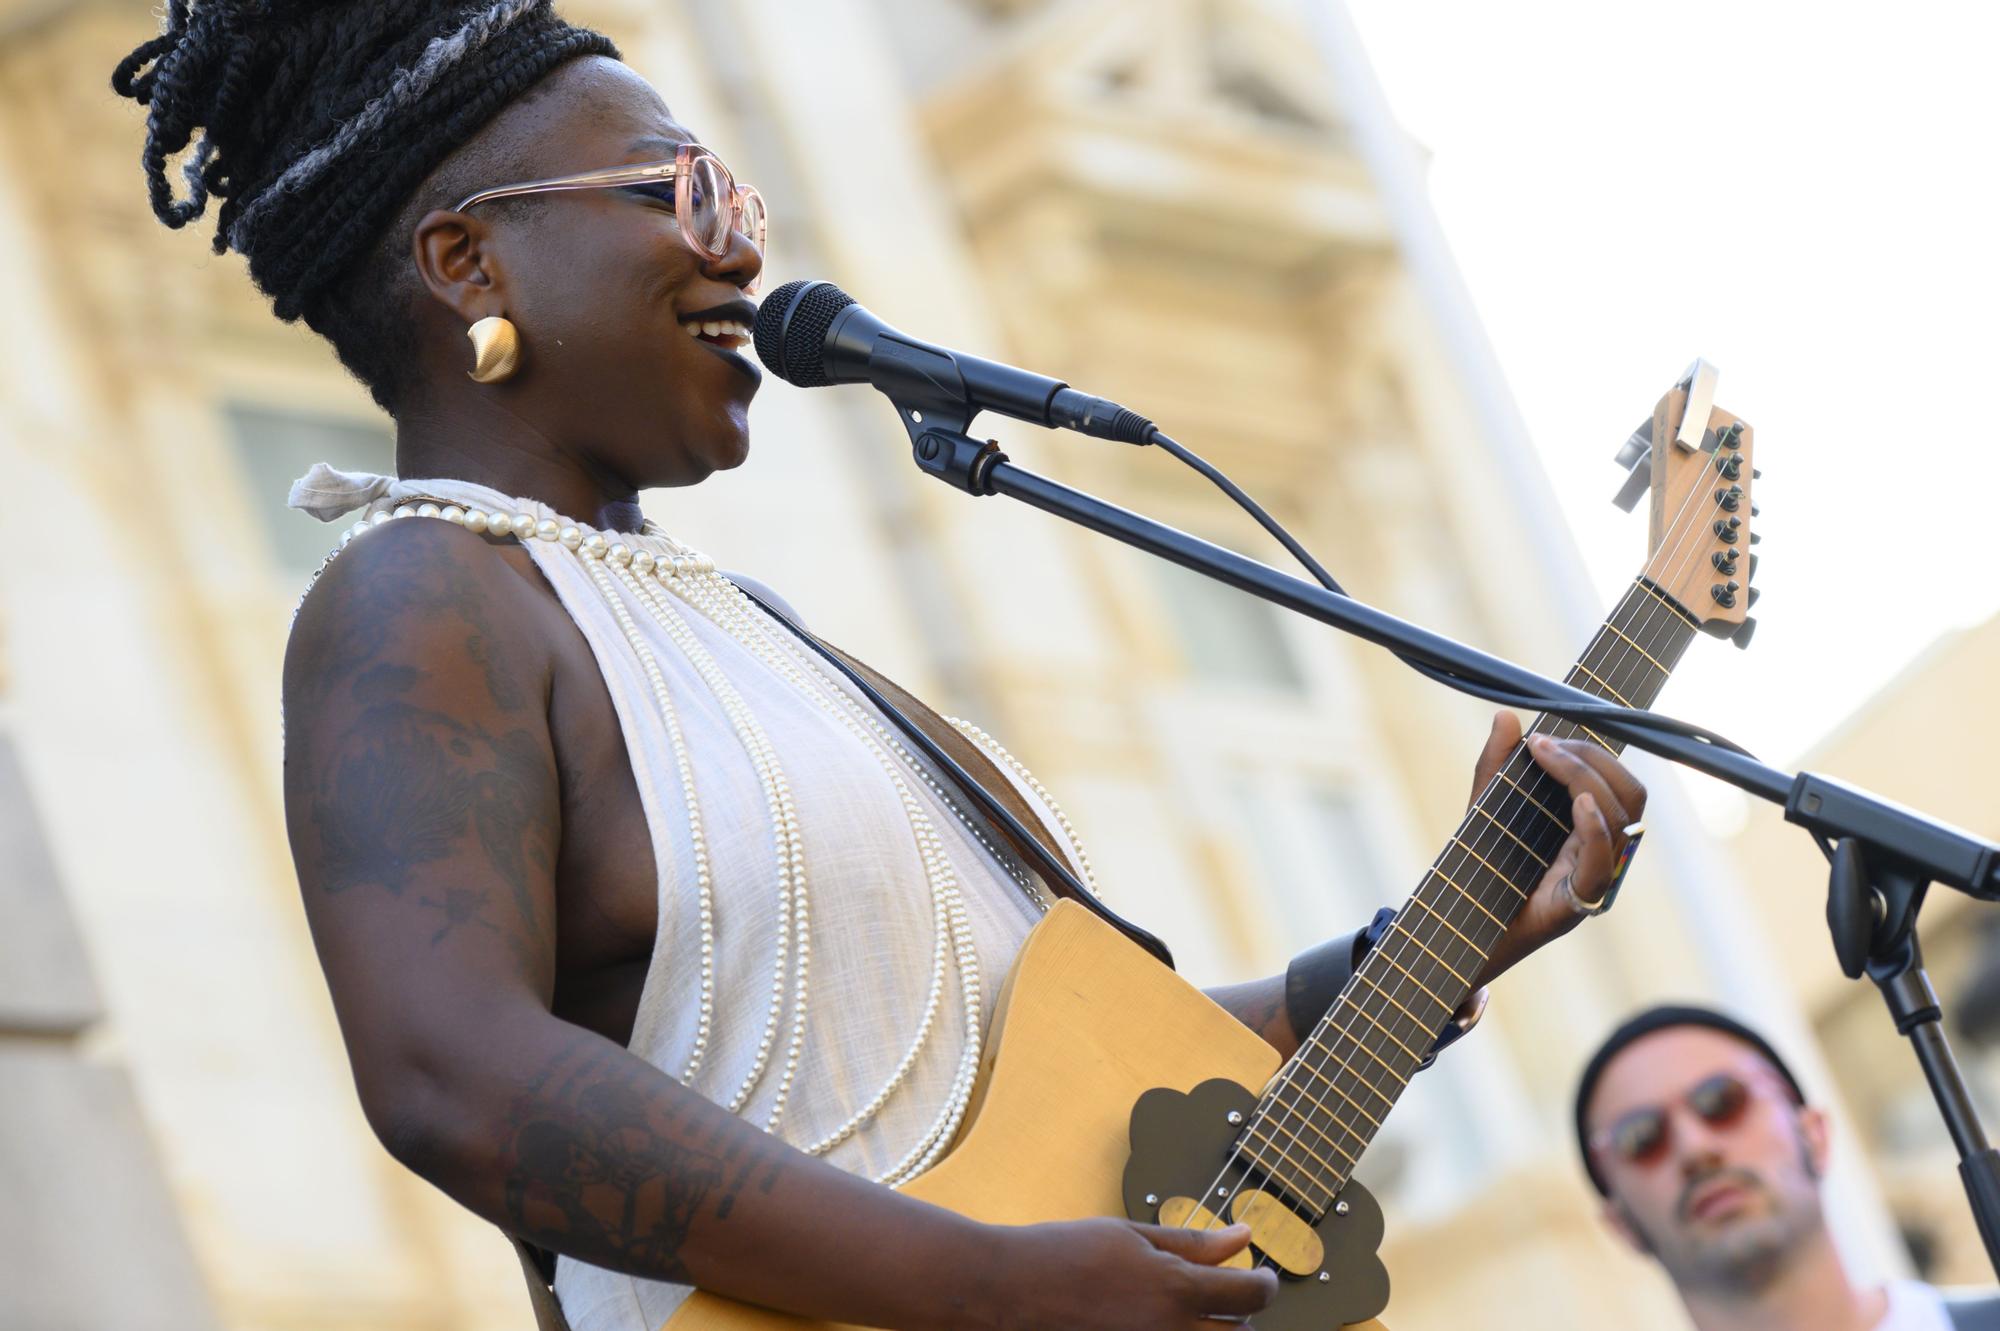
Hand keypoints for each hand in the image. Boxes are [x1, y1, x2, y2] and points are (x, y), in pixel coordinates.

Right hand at [983, 1218, 1275, 1329]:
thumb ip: (1192, 1243)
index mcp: (1174, 1290)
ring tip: (1187, 1315)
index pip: (1250, 1295)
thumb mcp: (1130, 1235)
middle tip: (1223, 1298)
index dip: (1264, 1284)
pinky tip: (1157, 1326)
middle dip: (1240, 1318)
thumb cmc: (1062, 1254)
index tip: (1259, 1276)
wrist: (1005, 1292)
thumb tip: (1242, 1237)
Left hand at [1465, 711, 1646, 988]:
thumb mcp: (1484, 808)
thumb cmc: (1480, 869)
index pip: (1618, 782)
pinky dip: (1597, 828)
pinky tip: (1579, 802)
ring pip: (1622, 820)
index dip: (1592, 752)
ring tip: (1549, 758)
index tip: (1543, 736)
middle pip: (1630, 795)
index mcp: (1588, 827)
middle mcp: (1601, 851)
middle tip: (1546, 746)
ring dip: (1587, 779)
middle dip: (1592, 759)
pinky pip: (1604, 863)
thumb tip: (1506, 714)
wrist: (1459, 928)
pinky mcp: (1578, 902)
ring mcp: (1594, 877)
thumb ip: (1495, 765)